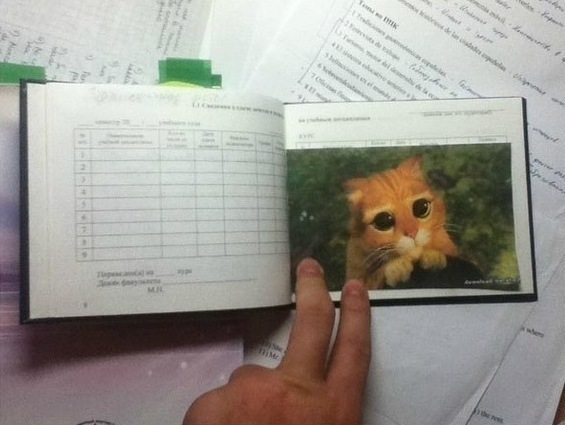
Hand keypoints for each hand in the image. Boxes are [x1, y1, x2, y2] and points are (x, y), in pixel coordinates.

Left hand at [183, 258, 371, 424]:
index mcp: (333, 413)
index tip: (355, 287)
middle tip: (309, 267)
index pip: (353, 353)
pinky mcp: (212, 402)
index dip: (358, 317)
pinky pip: (218, 404)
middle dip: (313, 291)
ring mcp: (252, 393)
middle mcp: (296, 392)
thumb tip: (313, 404)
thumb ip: (321, 416)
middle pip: (310, 325)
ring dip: (247, 404)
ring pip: (251, 381)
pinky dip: (219, 421)